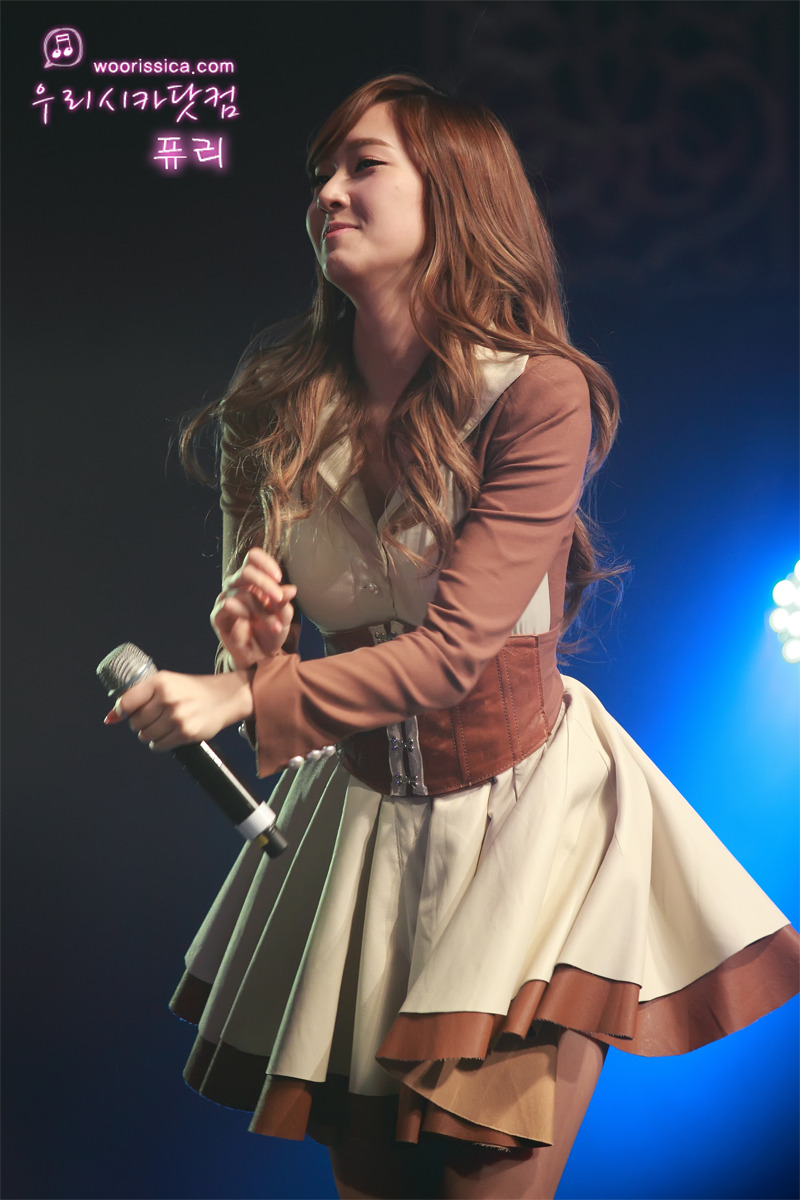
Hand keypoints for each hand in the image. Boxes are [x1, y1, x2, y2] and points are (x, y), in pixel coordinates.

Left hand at [104, 669, 253, 750]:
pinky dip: (159, 743)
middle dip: (140, 723)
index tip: (126, 713)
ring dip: (150, 734)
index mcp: (160, 682)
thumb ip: (138, 697)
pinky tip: (169, 734)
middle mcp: (168, 698)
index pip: (126, 702)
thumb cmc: (189, 690)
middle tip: (154, 717)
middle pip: (135, 722)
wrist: (224, 697)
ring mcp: (177, 716)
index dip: (123, 711)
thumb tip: (109, 719)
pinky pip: (158, 745)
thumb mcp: (166, 684)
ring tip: (163, 726)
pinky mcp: (185, 732)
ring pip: (145, 735)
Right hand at [211, 548, 297, 670]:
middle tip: (279, 599)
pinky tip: (251, 620)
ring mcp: (225, 599)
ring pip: (242, 592)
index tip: (279, 577)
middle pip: (246, 571)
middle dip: (265, 584)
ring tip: (275, 625)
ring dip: (261, 609)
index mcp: (253, 580)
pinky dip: (243, 611)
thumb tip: (291, 589)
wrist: (260, 657)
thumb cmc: (271, 632)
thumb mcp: (284, 616)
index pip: (252, 557)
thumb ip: (284, 601)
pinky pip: (227, 604)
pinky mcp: (217, 616)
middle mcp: (237, 586)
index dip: (265, 562)